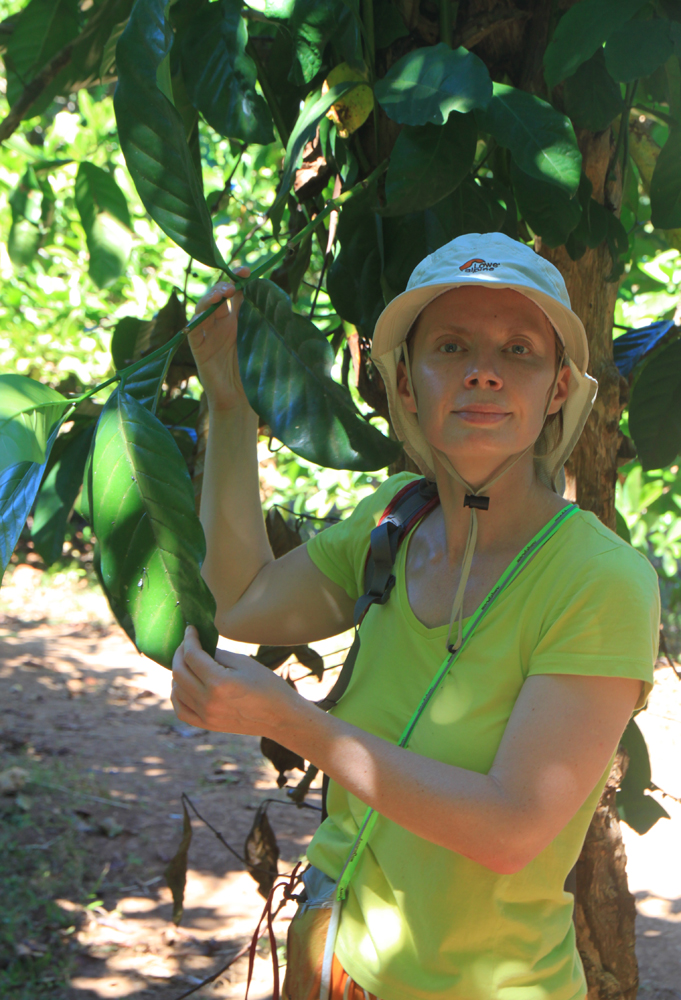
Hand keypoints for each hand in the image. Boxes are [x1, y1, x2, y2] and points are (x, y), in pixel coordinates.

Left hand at [171, 626, 300, 735]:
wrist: (280, 717)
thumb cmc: (267, 686)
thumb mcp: (244, 663)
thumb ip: (218, 654)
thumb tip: (200, 646)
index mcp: (219, 682)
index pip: (192, 655)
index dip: (189, 639)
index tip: (191, 629)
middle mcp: (208, 700)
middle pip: (179, 672)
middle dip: (180, 653)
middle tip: (187, 643)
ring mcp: (206, 715)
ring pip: (176, 690)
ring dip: (178, 672)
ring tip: (188, 662)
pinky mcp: (207, 725)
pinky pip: (181, 710)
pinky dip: (177, 695)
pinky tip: (183, 685)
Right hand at [188, 266, 252, 411]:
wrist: (242, 401)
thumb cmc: (255, 374)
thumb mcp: (262, 342)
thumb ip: (263, 321)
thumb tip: (274, 297)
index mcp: (238, 320)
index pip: (235, 292)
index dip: (238, 279)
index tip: (247, 270)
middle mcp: (221, 324)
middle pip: (217, 295)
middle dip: (224, 285)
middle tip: (233, 285)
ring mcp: (208, 334)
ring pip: (203, 308)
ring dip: (210, 298)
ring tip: (221, 295)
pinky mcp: (198, 348)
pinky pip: (193, 330)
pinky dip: (196, 320)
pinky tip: (202, 316)